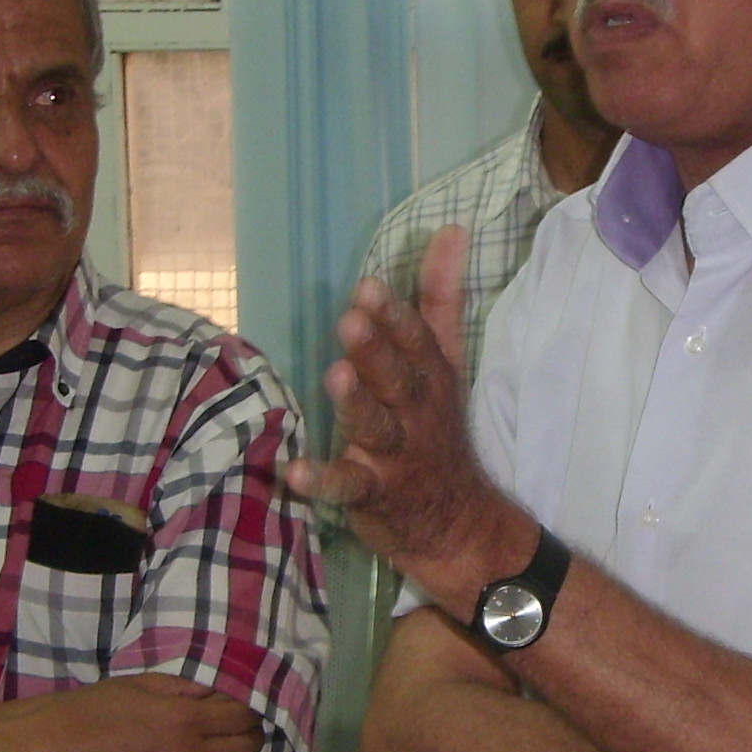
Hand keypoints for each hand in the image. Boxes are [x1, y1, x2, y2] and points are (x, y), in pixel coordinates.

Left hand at [281, 229, 523, 591]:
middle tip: (351, 322)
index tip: (367, 288)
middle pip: (398, 379)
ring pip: (377, 427)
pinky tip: (293, 472)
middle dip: (377, 351)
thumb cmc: (436, 427)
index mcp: (431, 378)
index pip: (416, 342)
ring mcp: (396, 456)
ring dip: (357, 404)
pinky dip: (323, 482)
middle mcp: (416, 413)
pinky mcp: (374, 495)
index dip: (394, 316)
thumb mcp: (446, 361)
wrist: (459, 521)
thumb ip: (441, 298)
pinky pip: (348, 488)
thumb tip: (450, 230)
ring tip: (335, 376)